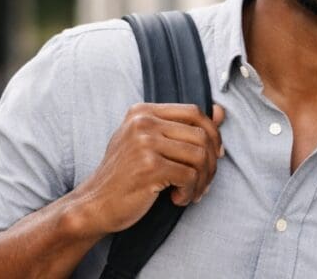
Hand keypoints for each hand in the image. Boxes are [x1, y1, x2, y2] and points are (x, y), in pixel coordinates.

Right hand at [69, 103, 225, 235]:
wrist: (95, 204)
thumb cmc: (125, 176)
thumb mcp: (150, 144)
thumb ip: (182, 128)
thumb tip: (221, 112)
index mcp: (143, 112)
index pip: (194, 112)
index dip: (212, 134)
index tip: (215, 155)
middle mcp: (143, 122)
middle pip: (201, 135)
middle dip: (211, 163)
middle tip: (204, 182)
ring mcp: (145, 143)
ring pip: (199, 156)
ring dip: (202, 181)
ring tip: (191, 193)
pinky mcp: (149, 166)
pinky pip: (189, 176)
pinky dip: (190, 192)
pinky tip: (178, 199)